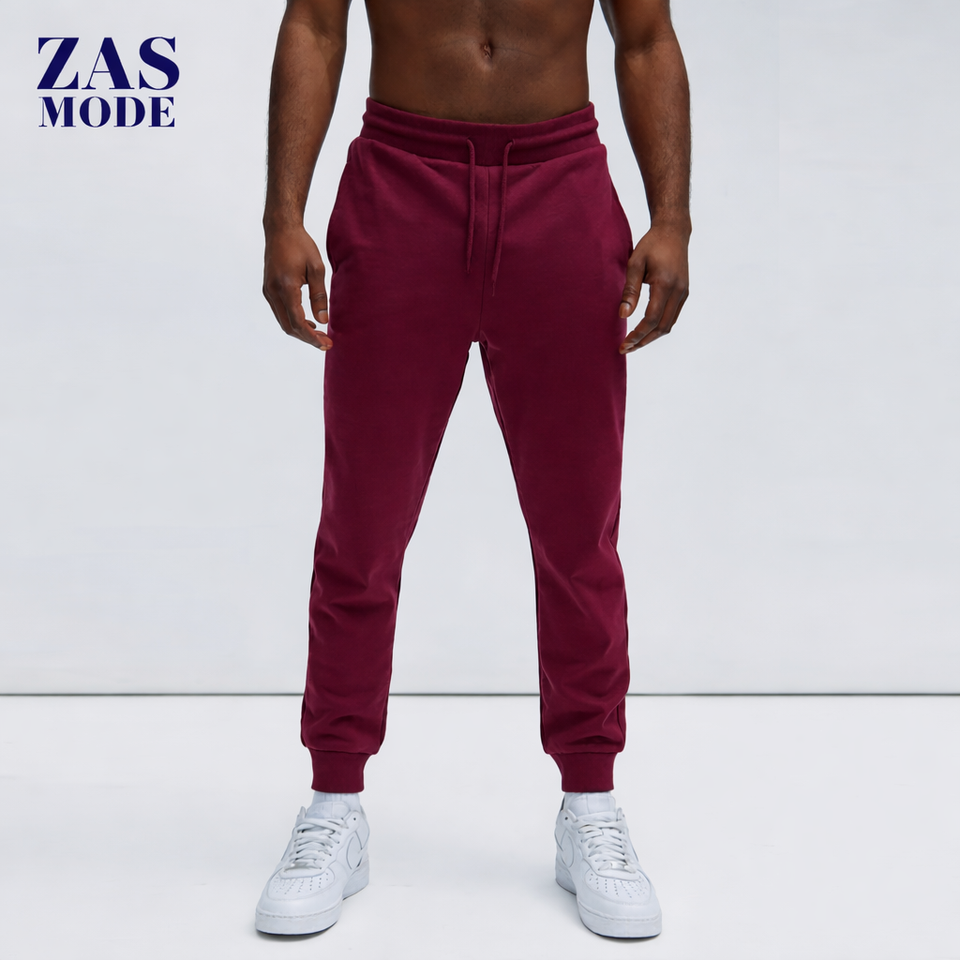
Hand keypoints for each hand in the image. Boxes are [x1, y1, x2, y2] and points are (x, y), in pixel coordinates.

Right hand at [262, 225, 331, 350]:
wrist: (280, 229)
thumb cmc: (301, 245)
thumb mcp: (316, 268)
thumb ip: (319, 296)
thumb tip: (323, 321)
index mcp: (286, 287)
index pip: (298, 321)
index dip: (312, 337)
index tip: (326, 344)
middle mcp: (273, 292)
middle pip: (289, 327)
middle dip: (307, 338)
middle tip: (326, 343)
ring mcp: (268, 291)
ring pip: (283, 321)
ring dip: (300, 331)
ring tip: (319, 335)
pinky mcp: (268, 290)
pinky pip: (280, 312)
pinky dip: (293, 321)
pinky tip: (308, 322)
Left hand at [618, 223, 689, 353]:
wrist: (674, 232)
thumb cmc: (651, 245)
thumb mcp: (635, 263)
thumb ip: (630, 290)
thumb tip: (623, 315)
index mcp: (665, 284)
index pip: (651, 318)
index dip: (637, 334)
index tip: (623, 344)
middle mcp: (678, 291)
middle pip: (662, 327)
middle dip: (643, 341)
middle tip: (626, 349)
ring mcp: (684, 293)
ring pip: (669, 325)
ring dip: (651, 337)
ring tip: (634, 344)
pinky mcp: (684, 292)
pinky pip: (672, 317)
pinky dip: (659, 327)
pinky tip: (646, 330)